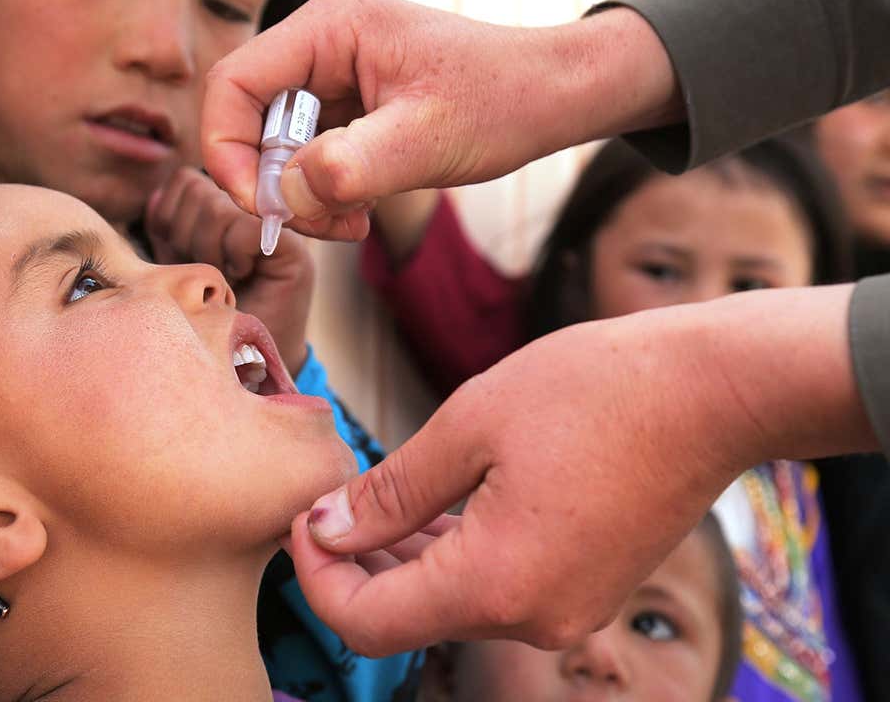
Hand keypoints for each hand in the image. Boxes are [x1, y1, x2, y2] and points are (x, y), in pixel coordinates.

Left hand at [146, 167, 313, 373]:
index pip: (182, 182)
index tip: (179, 257)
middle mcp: (247, 210)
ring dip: (206, 250)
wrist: (241, 368)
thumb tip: (156, 199)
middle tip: (200, 271)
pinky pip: (245, 228)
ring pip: (217, 207)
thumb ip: (166, 232)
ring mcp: (273, 226)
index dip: (169, 219)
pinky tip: (239, 277)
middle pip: (196, 188)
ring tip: (220, 277)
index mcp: (217, 210)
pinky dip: (232, 255)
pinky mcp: (290, 248)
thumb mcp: (173, 269)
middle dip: (183, 236)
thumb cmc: (201, 322)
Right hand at [202, 0, 680, 240]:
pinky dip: (324, 194)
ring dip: (304, 197)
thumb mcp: (427, 138)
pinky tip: (363, 210)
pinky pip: (309, 159)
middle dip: (276, 184)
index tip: (262, 206)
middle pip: (251, 123)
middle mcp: (321, 47)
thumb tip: (287, 194)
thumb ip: (351, 165)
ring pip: (278, 149)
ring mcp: (334, 79)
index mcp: (328, 28)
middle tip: (321, 222)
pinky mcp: (349, 110)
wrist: (551, 98)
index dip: (228, 150)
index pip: (233, 84)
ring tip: (353, 221)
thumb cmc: (502, 99)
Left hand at [282, 285, 873, 655]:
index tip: (301, 518)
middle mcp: (531, 617)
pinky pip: (494, 586)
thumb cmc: (595, 391)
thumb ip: (390, 491)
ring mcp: (564, 607)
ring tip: (369, 493)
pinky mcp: (585, 586)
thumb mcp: (469, 425)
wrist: (712, 391)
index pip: (366, 622)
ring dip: (400, 556)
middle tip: (326, 499)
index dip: (317, 576)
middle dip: (353, 563)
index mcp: (493, 585)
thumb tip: (328, 529)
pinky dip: (450, 553)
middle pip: (406, 617)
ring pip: (449, 601)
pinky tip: (429, 504)